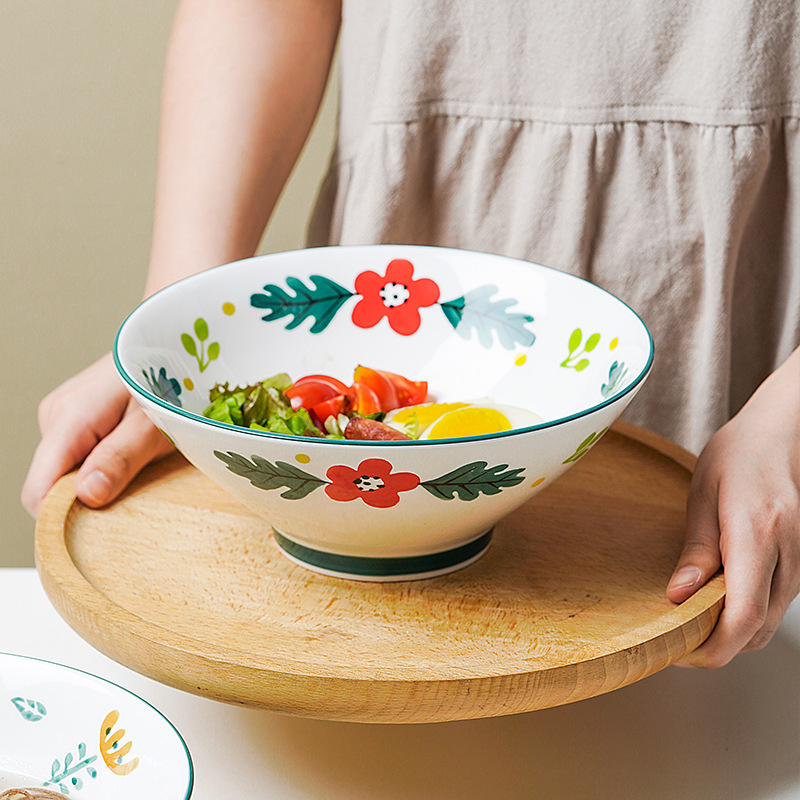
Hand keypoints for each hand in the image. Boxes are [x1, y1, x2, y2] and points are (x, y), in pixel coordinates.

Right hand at [21, 353, 173, 516]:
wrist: (178, 346)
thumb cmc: (172, 378)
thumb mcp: (156, 424)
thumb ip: (121, 457)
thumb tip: (85, 495)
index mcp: (70, 418)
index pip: (39, 491)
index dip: (63, 516)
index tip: (101, 525)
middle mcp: (57, 415)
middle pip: (53, 483)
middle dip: (90, 494)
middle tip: (137, 481)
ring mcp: (65, 414)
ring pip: (69, 470)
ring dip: (102, 475)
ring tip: (143, 457)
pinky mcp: (78, 415)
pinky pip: (81, 453)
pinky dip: (106, 461)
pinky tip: (135, 448)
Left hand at [666, 348, 799, 666]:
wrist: (781, 436)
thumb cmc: (738, 456)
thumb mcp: (703, 493)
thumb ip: (695, 548)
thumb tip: (677, 595)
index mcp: (758, 535)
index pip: (744, 615)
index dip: (714, 647)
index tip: (682, 652)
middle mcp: (788, 556)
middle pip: (758, 630)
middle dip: (717, 646)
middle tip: (675, 639)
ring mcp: (799, 562)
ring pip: (768, 623)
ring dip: (732, 634)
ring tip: (689, 620)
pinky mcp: (798, 564)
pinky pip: (774, 605)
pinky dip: (747, 616)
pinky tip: (716, 601)